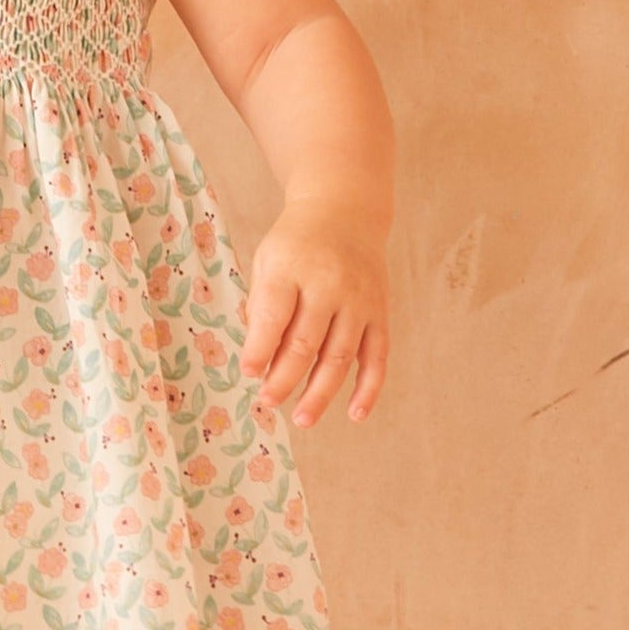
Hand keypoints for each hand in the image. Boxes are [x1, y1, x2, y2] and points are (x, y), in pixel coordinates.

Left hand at [238, 204, 389, 426]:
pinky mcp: (380, 312)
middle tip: (268, 403)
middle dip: (284, 378)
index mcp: (291, 268)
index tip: (249, 374)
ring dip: (321, 393)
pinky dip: (369, 388)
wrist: (346, 211)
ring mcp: (359, 301)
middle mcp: (328, 284)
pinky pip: (378, 356)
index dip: (260, 350)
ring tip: (302, 418)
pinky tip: (355, 414)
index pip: (274, 315)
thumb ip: (261, 305)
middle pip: (306, 343)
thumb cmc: (295, 243)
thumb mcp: (267, 260)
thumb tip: (259, 360)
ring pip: (340, 357)